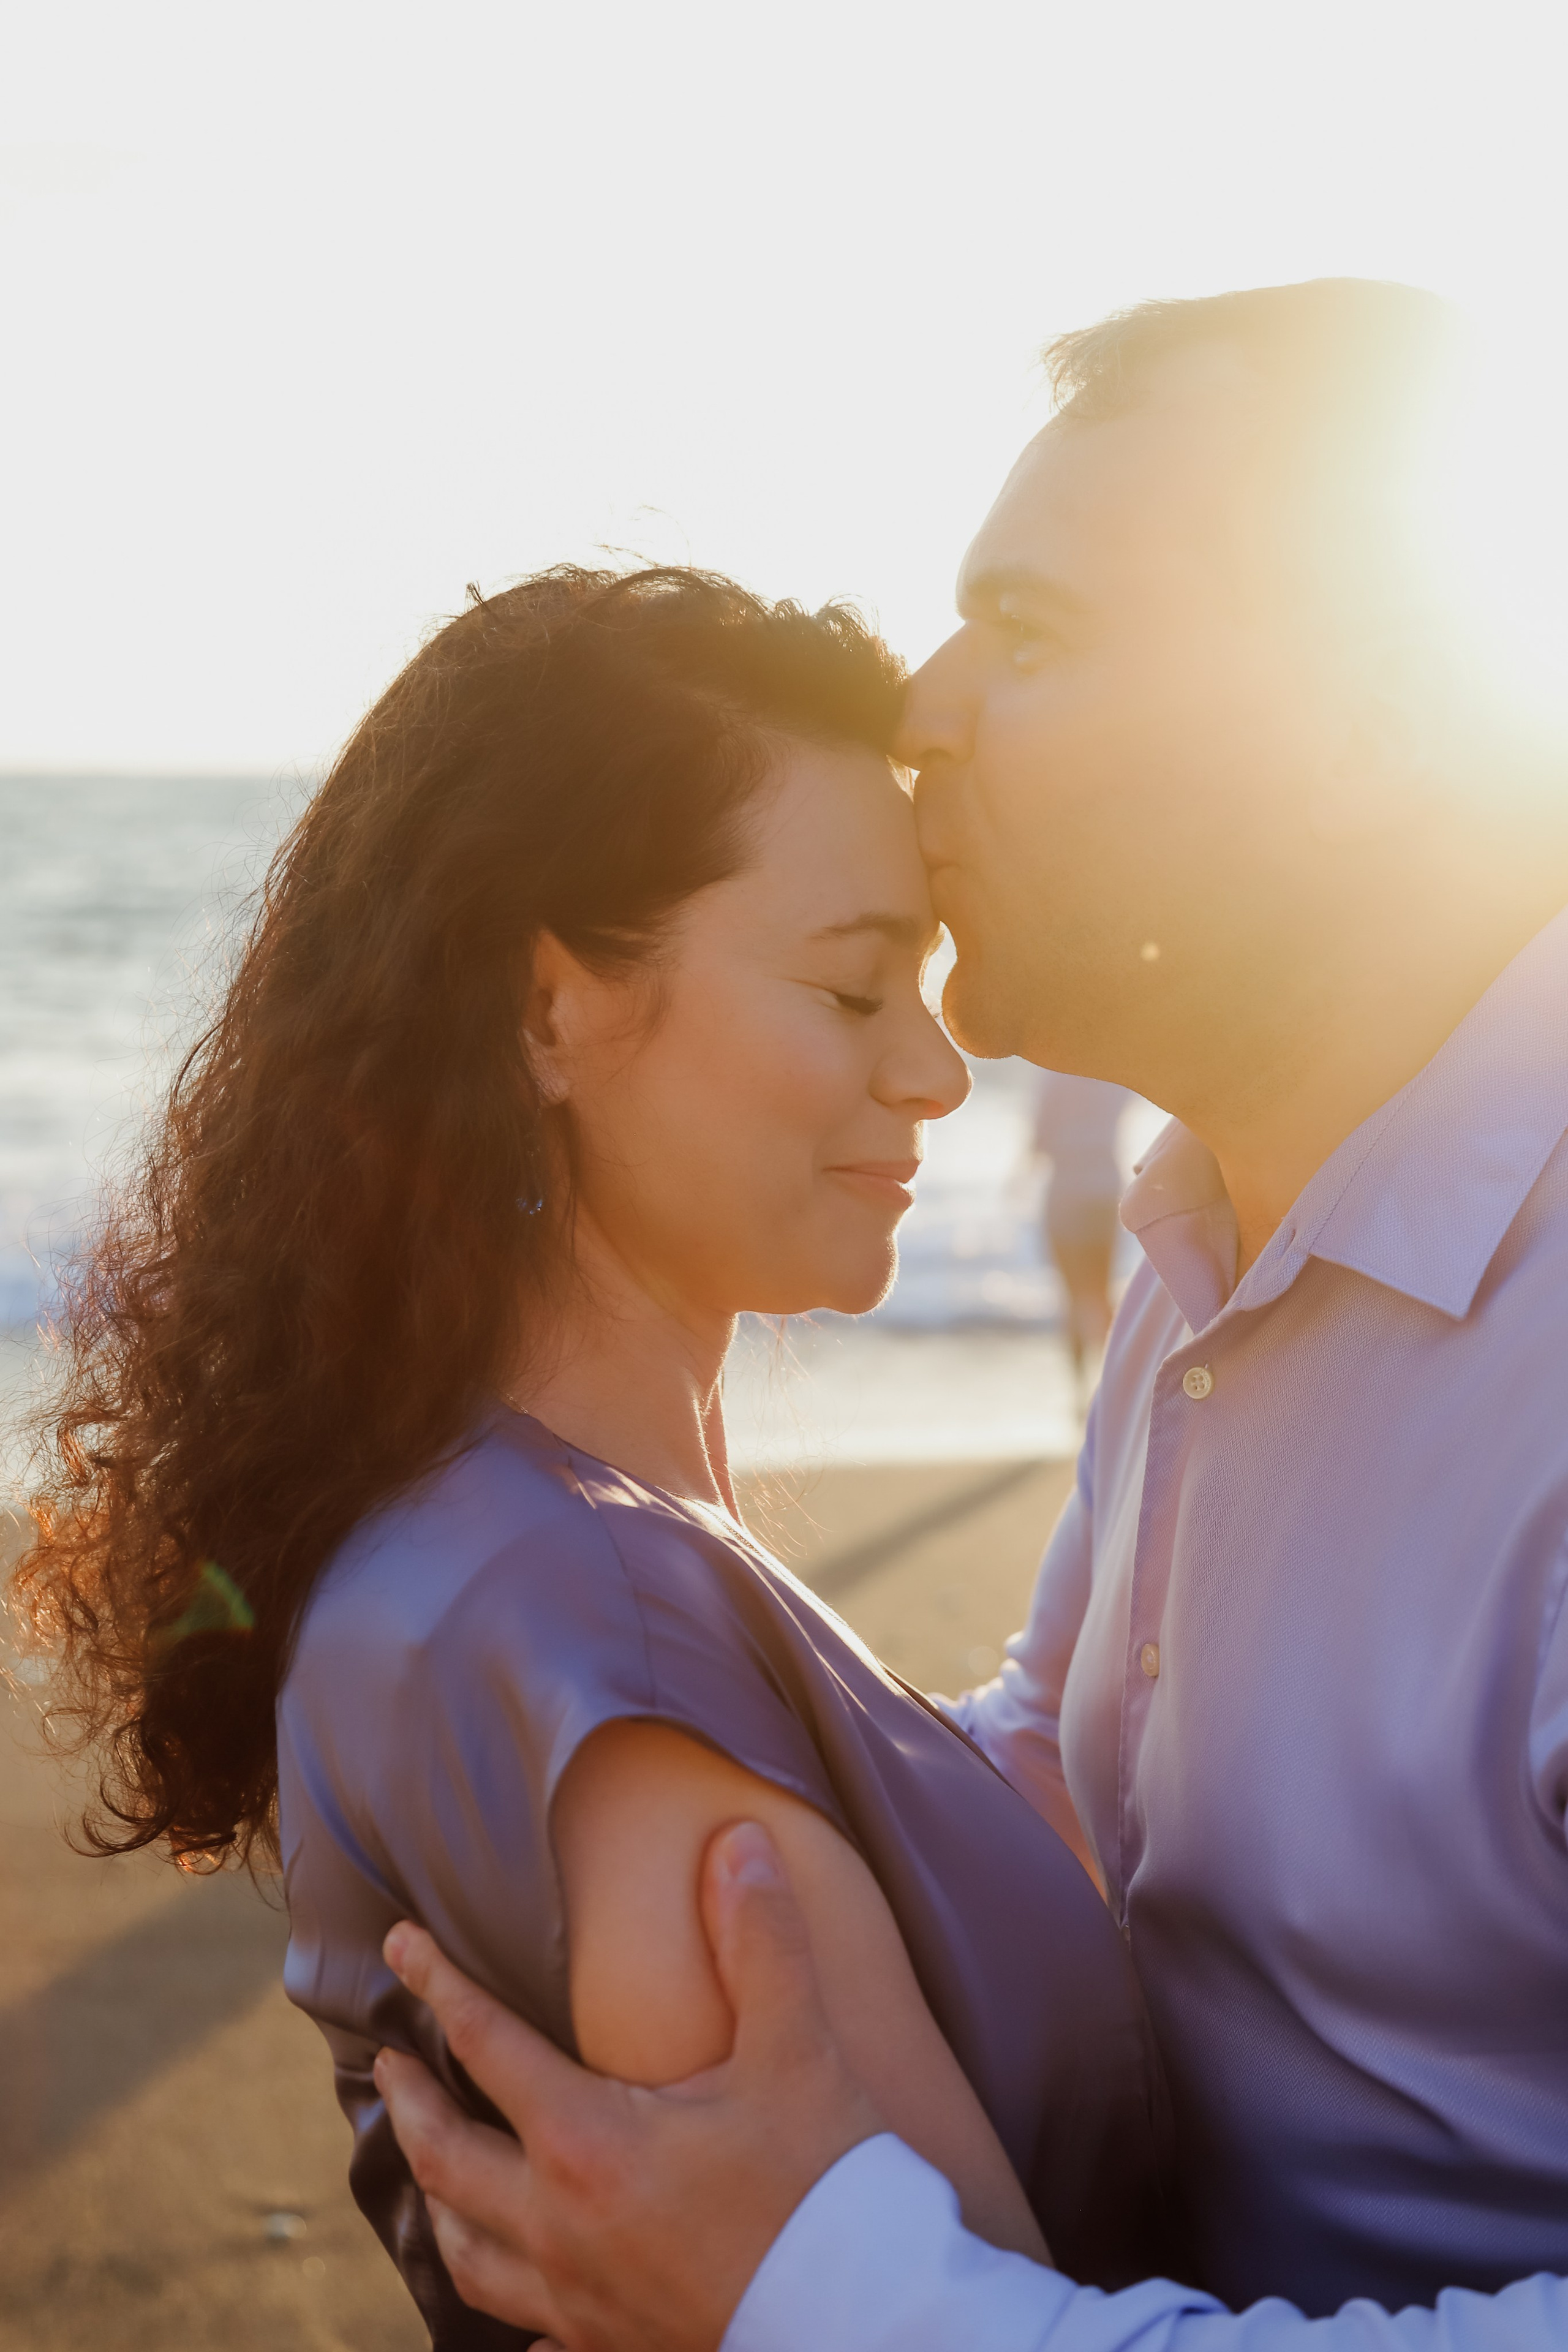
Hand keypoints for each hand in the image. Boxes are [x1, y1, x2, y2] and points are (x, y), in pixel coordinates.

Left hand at [376, 1819, 884, 2351]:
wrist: (867, 2324)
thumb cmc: (825, 2188)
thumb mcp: (797, 2052)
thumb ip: (760, 1940)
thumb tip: (737, 1841)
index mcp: (588, 2143)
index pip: (486, 2044)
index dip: (437, 1983)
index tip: (400, 1942)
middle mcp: (559, 2227)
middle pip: (446, 2159)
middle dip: (410, 2100)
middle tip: (388, 2059)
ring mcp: (577, 2303)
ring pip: (466, 2255)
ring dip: (437, 2200)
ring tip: (428, 2167)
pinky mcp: (610, 2350)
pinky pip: (529, 2338)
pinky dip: (509, 2311)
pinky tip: (521, 2306)